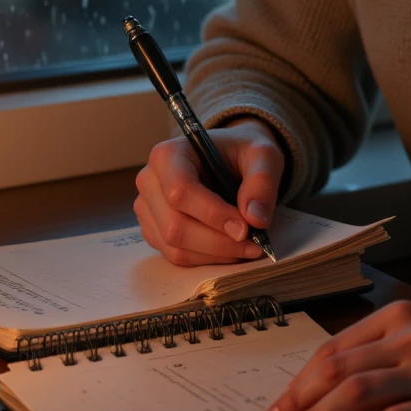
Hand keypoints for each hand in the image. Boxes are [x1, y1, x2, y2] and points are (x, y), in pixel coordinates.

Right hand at [134, 118, 284, 265]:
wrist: (231, 157)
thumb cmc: (241, 152)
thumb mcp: (262, 155)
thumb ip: (262, 182)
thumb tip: (256, 219)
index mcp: (168, 155)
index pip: (180, 191)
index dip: (213, 214)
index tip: (245, 228)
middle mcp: (150, 181)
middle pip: (175, 226)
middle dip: (218, 242)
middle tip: (254, 243)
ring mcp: (148, 209)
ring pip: (175, 247)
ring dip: (215, 254)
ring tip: (247, 247)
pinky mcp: (154, 230)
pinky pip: (176, 255)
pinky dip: (207, 259)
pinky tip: (230, 248)